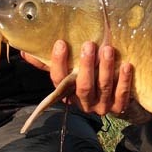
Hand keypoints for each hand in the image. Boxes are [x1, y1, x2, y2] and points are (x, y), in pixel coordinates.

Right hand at [24, 40, 142, 118]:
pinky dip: (124, 80)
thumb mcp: (68, 71)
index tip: (61, 43)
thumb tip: (25, 51)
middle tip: (89, 45)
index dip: (59, 62)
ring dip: (105, 68)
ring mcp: (101, 106)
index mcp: (67, 92)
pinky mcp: (119, 107)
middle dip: (86, 65)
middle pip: (83, 86)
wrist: (116, 100)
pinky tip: (126, 65)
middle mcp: (83, 102)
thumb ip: (48, 62)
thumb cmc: (87, 79)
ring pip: (103, 88)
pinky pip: (121, 94)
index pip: (58, 80)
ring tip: (108, 49)